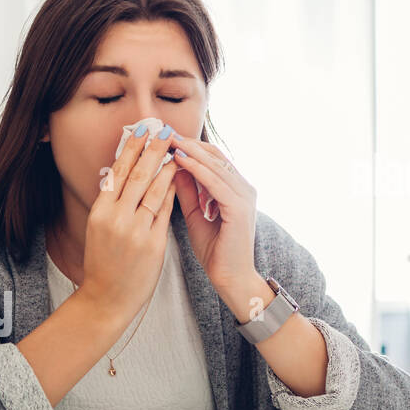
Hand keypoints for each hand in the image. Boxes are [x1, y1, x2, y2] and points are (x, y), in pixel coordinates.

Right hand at [75, 124, 178, 326]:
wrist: (107, 299)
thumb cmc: (103, 263)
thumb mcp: (98, 229)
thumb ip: (111, 204)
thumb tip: (120, 175)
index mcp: (99, 213)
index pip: (116, 173)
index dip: (130, 149)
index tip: (140, 131)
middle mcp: (116, 219)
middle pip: (136, 175)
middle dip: (151, 149)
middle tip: (162, 130)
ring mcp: (135, 231)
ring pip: (153, 190)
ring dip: (166, 166)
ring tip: (174, 149)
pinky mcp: (153, 244)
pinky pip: (165, 211)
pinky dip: (171, 191)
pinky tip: (178, 177)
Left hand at [170, 134, 259, 292]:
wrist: (230, 278)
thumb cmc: (214, 250)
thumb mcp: (195, 214)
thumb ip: (187, 191)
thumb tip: (172, 168)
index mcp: (235, 188)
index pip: (212, 158)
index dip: (190, 146)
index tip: (165, 138)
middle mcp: (243, 188)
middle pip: (215, 155)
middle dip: (189, 142)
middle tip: (164, 131)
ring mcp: (244, 196)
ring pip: (215, 164)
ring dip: (190, 150)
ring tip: (168, 139)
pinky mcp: (239, 207)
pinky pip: (215, 182)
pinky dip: (197, 169)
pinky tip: (178, 160)